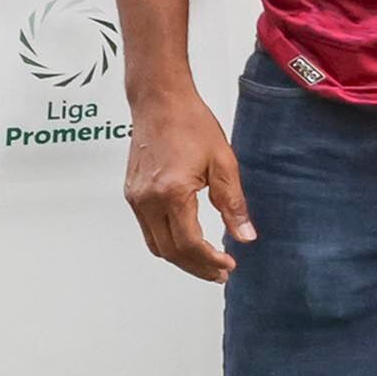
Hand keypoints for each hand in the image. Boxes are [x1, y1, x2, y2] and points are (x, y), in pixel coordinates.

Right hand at [126, 85, 252, 281]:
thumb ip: (233, 203)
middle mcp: (146, 199)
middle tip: (220, 273)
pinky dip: (167, 242)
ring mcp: (135, 197)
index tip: (229, 266)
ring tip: (207, 263)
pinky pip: (147, 229)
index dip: (209, 260)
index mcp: (170, 193)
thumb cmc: (192, 125)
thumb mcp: (224, 163)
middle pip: (169, 251)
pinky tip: (188, 242)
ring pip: (155, 244)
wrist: (160, 102)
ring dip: (180, 258)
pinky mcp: (131, 193)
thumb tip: (245, 236)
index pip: (188, 243)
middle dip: (195, 267)